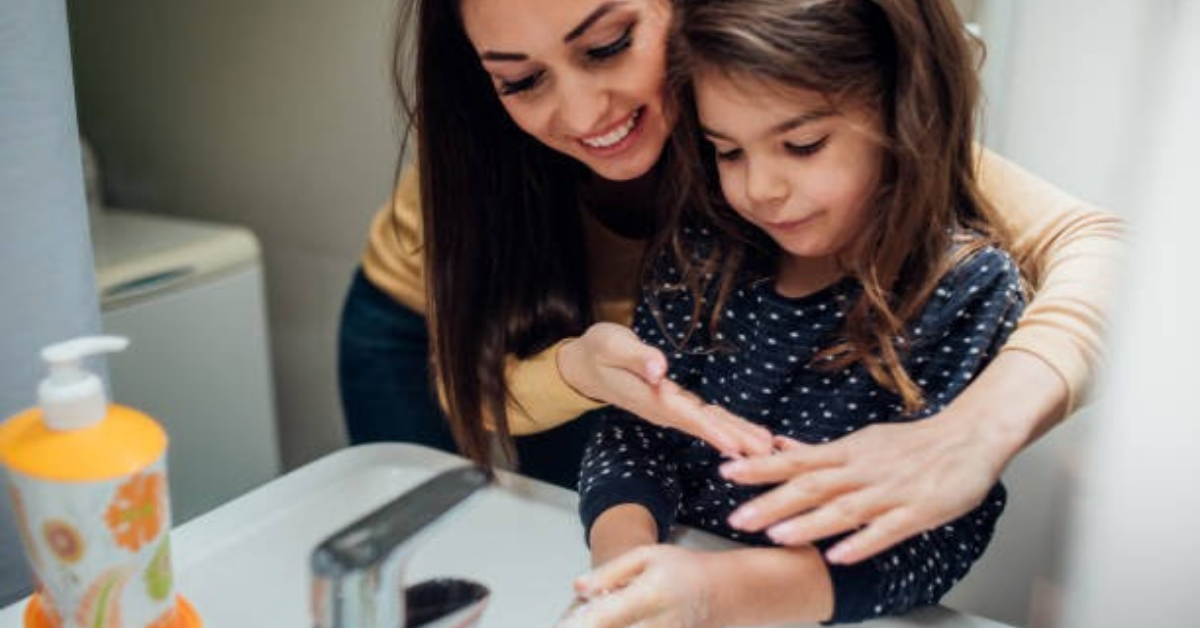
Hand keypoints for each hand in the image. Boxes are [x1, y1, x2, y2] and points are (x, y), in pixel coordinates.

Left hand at [556, 545, 718, 627]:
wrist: (724, 592)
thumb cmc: (684, 570)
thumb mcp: (646, 556)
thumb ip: (610, 572)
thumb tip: (579, 588)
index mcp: (649, 595)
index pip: (604, 617)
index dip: (578, 623)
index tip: (562, 624)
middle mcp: (658, 624)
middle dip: (588, 626)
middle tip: (567, 622)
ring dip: (603, 626)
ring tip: (589, 619)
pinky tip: (609, 621)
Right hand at [558, 322, 771, 457]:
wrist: (585, 365)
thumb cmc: (599, 351)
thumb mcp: (612, 345)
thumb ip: (637, 357)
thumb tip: (660, 369)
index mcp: (650, 396)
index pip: (685, 416)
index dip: (711, 431)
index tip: (735, 447)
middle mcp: (663, 408)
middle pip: (703, 426)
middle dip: (734, 440)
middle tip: (766, 455)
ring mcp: (670, 408)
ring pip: (708, 424)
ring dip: (736, 436)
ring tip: (766, 448)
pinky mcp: (676, 404)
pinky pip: (706, 418)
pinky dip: (728, 427)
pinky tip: (746, 436)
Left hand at [721, 414, 1007, 563]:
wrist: (970, 436)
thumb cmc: (913, 443)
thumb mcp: (862, 441)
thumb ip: (820, 451)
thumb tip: (779, 446)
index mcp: (848, 453)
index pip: (796, 460)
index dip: (761, 467)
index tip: (726, 472)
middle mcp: (862, 471)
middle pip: (811, 486)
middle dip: (772, 502)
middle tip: (736, 518)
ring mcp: (889, 492)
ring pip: (844, 509)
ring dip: (809, 523)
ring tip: (777, 536)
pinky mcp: (917, 512)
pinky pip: (886, 530)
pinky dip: (862, 542)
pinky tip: (839, 556)